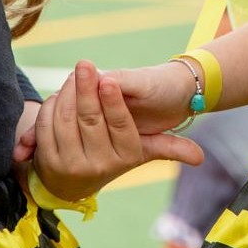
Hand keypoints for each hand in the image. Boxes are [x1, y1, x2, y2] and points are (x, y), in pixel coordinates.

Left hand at [30, 60, 202, 200]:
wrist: (74, 184)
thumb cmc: (116, 153)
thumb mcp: (143, 149)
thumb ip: (169, 146)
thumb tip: (200, 158)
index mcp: (125, 157)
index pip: (120, 125)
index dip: (113, 102)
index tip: (109, 78)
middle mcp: (99, 165)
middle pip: (89, 119)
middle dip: (85, 88)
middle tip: (85, 63)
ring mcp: (72, 165)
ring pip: (66, 119)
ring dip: (67, 93)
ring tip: (74, 75)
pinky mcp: (48, 162)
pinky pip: (46, 127)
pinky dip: (50, 107)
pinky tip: (59, 93)